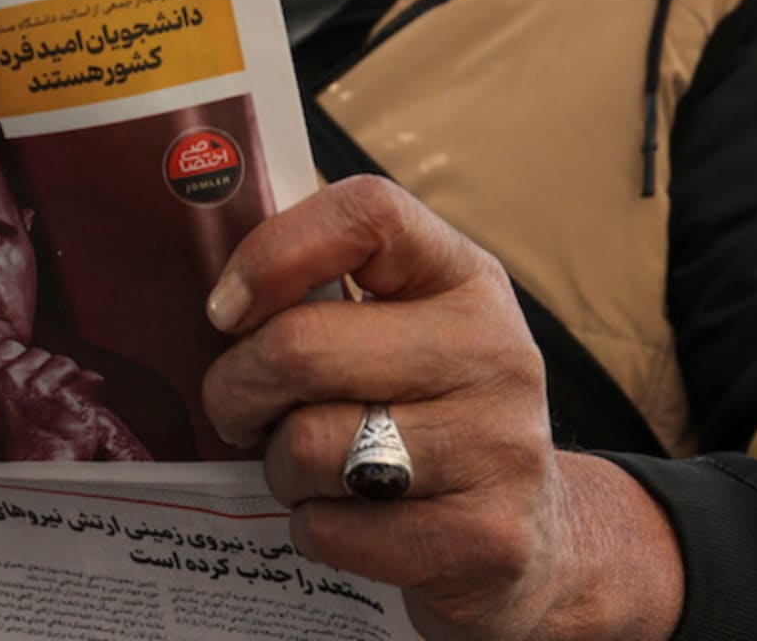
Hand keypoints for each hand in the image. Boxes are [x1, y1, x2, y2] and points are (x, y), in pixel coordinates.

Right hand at [0, 341, 151, 461]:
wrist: (47, 479)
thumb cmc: (18, 448)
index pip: (12, 348)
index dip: (22, 368)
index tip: (22, 394)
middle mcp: (16, 376)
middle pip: (43, 355)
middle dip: (47, 377)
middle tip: (43, 410)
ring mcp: (46, 387)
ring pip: (68, 366)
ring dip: (70, 387)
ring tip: (61, 415)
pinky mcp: (75, 397)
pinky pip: (91, 379)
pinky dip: (91, 396)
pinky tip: (79, 417)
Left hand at [201, 176, 682, 640]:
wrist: (536, 541)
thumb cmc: (428, 416)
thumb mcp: (401, 330)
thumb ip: (326, 295)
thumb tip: (220, 301)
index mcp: (465, 277)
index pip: (366, 214)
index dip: (272, 253)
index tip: (227, 309)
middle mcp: (496, 351)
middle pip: (301, 345)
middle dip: (236, 388)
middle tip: (237, 410)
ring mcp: (500, 447)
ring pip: (309, 446)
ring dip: (280, 467)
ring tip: (308, 469)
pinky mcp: (487, 540)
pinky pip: (332, 529)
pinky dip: (313, 530)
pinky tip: (349, 520)